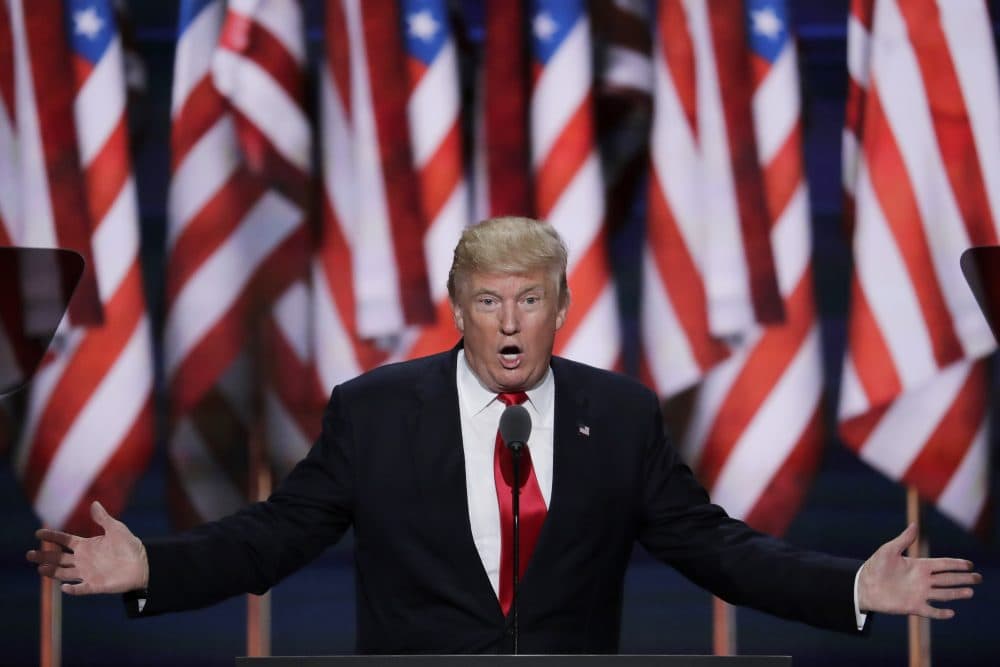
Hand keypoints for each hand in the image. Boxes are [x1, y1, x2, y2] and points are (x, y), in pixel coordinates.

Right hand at [26, 501, 148, 595]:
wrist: (143, 564)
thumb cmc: (130, 546)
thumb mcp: (116, 529)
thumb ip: (103, 518)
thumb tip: (94, 503)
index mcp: (86, 545)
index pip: (64, 540)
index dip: (52, 536)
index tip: (38, 533)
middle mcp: (83, 560)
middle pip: (58, 558)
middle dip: (44, 556)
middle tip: (29, 554)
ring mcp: (87, 573)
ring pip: (64, 573)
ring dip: (52, 572)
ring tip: (40, 568)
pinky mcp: (95, 585)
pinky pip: (81, 588)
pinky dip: (72, 589)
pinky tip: (64, 587)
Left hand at [858, 523, 980, 618]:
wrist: (864, 586)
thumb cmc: (875, 566)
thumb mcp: (889, 550)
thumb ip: (904, 540)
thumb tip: (914, 524)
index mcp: (919, 566)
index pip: (943, 564)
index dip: (956, 564)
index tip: (970, 564)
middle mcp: (922, 580)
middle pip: (948, 579)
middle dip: (963, 578)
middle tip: (978, 578)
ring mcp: (919, 594)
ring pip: (943, 594)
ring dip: (957, 594)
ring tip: (970, 592)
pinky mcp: (913, 606)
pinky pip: (931, 611)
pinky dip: (941, 613)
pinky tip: (951, 613)